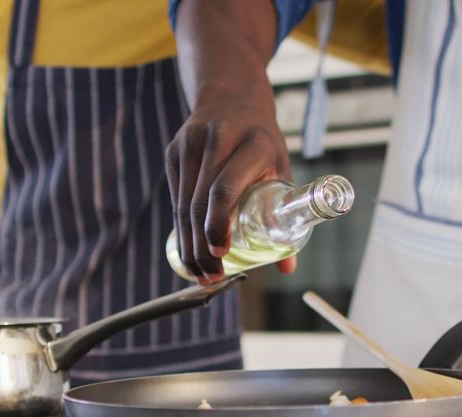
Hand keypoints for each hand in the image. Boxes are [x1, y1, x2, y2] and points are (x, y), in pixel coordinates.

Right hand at [167, 0, 292, 283]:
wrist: (232, 95)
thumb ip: (284, 212)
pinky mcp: (174, 150)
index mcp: (253, 142)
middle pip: (200, 202)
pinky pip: (175, 196)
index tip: (222, 253)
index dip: (219, 224)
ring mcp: (190, 142)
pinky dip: (181, 227)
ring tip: (199, 272)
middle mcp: (218, 139)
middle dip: (203, 245)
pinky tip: (188, 248)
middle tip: (211, 276)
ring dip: (189, 243)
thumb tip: (288, 266)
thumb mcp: (280, 167)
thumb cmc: (263, 141)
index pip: (226, 188)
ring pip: (183, 203)